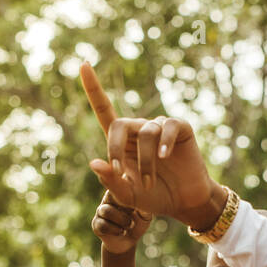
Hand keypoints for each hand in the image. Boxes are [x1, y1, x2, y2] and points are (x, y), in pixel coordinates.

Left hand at [79, 61, 226, 229]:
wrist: (184, 203)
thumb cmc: (153, 196)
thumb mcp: (128, 196)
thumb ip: (111, 182)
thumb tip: (94, 163)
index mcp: (122, 142)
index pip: (104, 110)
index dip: (94, 88)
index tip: (83, 64)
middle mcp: (139, 130)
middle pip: (119, 124)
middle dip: (115, 148)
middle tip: (120, 172)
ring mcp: (159, 128)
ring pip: (146, 133)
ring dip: (145, 161)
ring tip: (149, 183)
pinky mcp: (180, 129)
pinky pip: (168, 126)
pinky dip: (163, 142)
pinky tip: (164, 157)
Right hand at [92, 190, 151, 253]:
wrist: (128, 242)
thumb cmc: (137, 224)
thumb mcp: (145, 215)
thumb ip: (143, 206)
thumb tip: (144, 196)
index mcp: (119, 193)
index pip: (117, 183)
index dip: (123, 185)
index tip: (133, 189)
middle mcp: (108, 199)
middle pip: (109, 194)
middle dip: (123, 203)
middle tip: (133, 210)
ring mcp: (100, 211)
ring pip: (106, 211)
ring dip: (122, 220)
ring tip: (130, 225)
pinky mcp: (96, 224)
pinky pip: (103, 225)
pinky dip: (115, 230)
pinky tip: (122, 232)